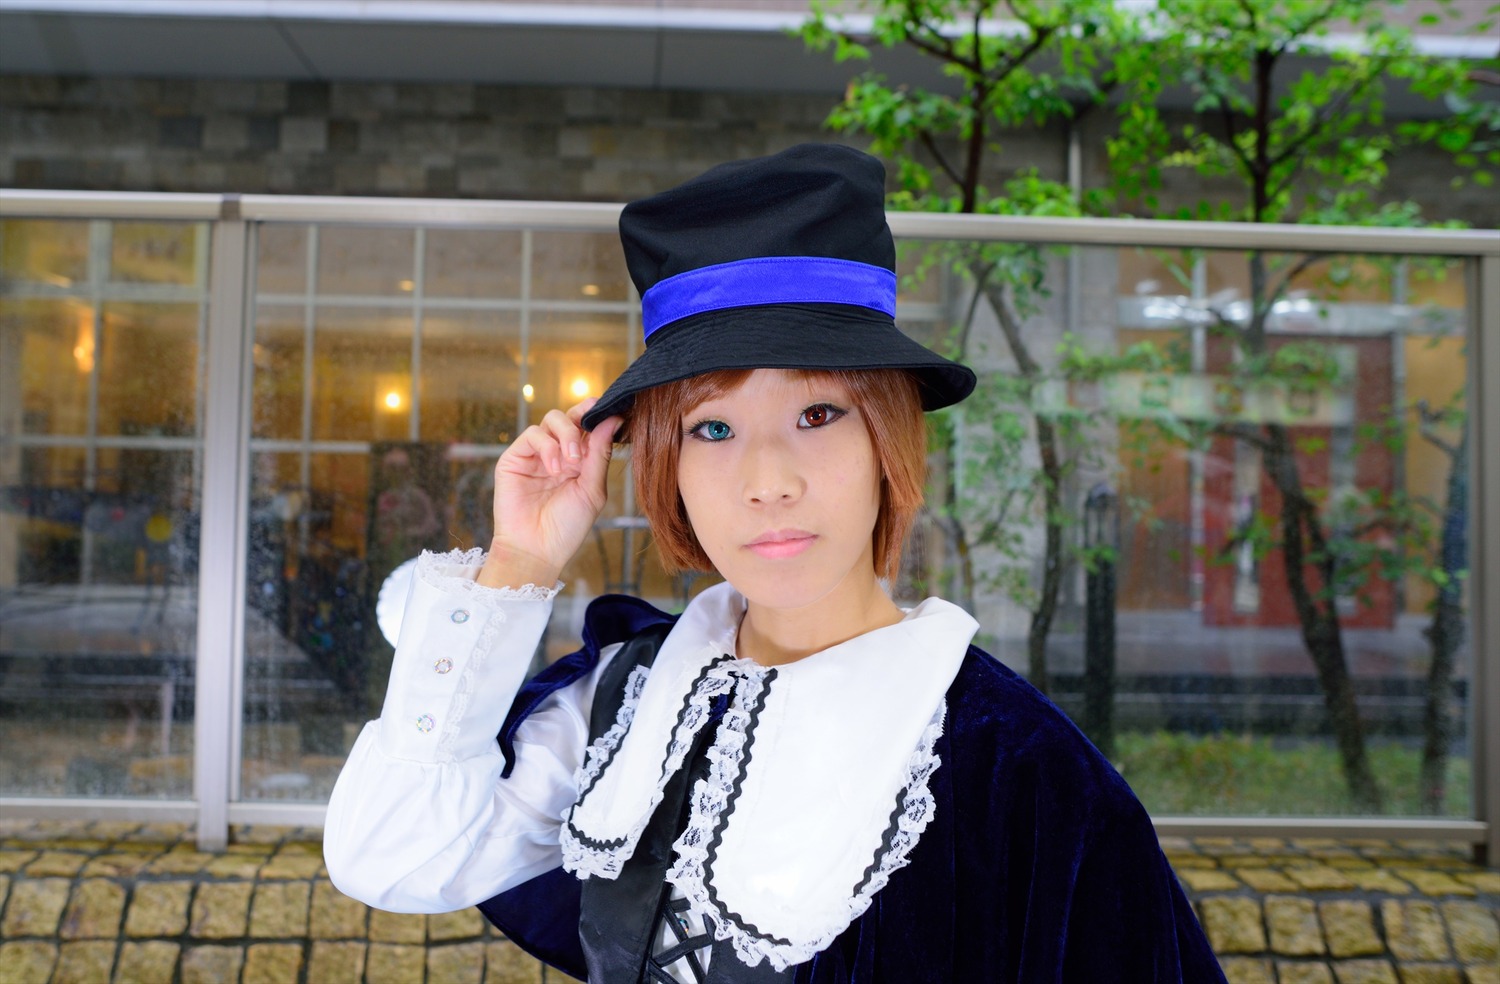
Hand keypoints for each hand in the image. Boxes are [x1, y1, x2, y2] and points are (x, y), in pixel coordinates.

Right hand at [479, 399, 621, 588]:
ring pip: (552, 419)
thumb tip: (614, 419)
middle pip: (571, 415)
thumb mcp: (592, 489)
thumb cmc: (567, 526)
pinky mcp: (515, 458)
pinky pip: (532, 435)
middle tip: (591, 430)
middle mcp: (559, 453)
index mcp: (580, 460)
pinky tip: (554, 468)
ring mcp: (537, 454)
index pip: (589, 426)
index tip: (614, 409)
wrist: (537, 550)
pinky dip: (547, 447)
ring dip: (566, 436)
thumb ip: (600, 453)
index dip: (599, 414)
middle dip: (583, 416)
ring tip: (571, 463)